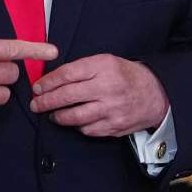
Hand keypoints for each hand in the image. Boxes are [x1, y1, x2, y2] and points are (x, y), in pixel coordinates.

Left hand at [29, 54, 168, 137]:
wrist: (156, 93)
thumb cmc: (126, 76)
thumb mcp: (107, 62)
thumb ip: (82, 69)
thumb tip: (51, 80)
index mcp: (104, 66)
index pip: (68, 74)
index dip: (48, 82)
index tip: (38, 87)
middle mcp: (108, 87)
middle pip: (67, 96)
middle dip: (46, 102)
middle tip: (36, 104)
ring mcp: (111, 109)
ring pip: (74, 117)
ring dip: (58, 116)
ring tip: (52, 114)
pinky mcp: (114, 126)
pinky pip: (86, 129)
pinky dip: (77, 126)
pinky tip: (75, 121)